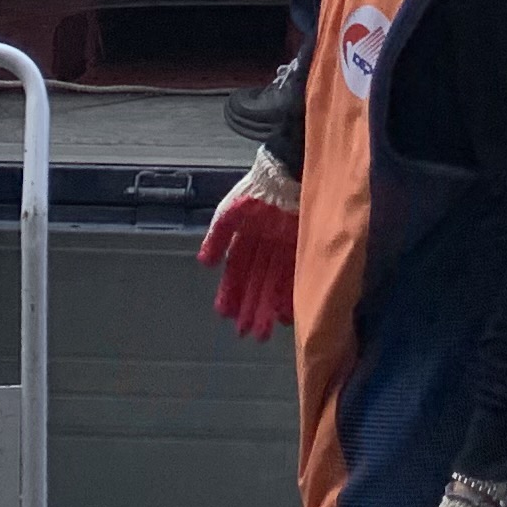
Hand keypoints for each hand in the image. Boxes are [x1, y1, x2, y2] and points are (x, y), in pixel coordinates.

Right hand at [196, 145, 298, 338]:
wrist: (287, 171)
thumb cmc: (255, 190)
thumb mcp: (229, 212)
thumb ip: (217, 237)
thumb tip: (204, 264)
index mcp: (246, 237)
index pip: (237, 270)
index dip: (231, 293)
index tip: (225, 315)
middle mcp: (266, 246)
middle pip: (257, 282)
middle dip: (252, 308)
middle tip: (249, 335)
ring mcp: (284, 247)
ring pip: (274, 283)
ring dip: (268, 307)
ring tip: (265, 332)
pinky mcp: (302, 245)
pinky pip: (294, 274)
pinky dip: (288, 294)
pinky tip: (285, 313)